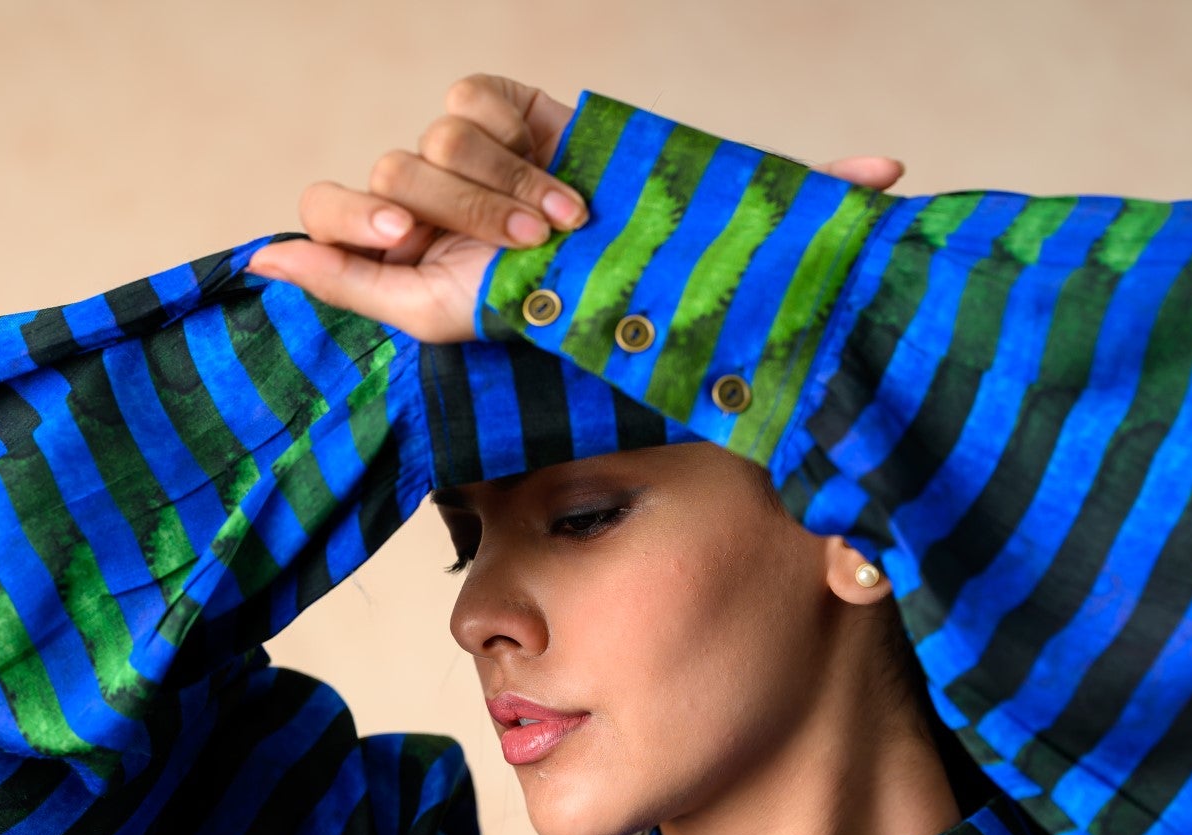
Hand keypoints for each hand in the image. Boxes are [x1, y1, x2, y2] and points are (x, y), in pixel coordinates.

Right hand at [247, 73, 905, 343]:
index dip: (513, 144)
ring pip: (379, 175)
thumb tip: (895, 171)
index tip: (575, 216)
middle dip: (483, 190)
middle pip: (432, 137)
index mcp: (535, 153)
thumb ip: (800, 199)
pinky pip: (322, 230)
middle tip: (544, 246)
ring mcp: (425, 231)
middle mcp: (474, 184)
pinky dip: (318, 239)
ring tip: (436, 255)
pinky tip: (297, 261)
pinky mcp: (386, 283)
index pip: (480, 100)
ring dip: (409, 209)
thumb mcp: (727, 253)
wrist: (607, 379)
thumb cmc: (662, 305)